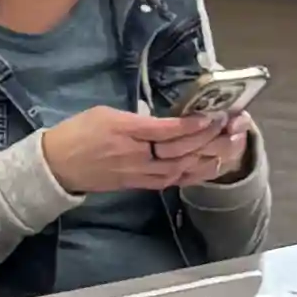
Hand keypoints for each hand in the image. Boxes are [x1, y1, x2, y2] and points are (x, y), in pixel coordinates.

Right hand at [39, 101, 252, 197]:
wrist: (58, 166)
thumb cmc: (78, 133)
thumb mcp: (104, 113)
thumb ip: (137, 118)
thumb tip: (167, 119)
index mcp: (126, 133)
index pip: (168, 131)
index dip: (195, 124)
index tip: (216, 114)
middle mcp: (137, 156)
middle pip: (182, 150)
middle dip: (213, 138)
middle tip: (237, 125)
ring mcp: (141, 174)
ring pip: (184, 168)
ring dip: (212, 156)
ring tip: (235, 143)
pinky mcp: (142, 184)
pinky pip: (175, 180)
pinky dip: (198, 173)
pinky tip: (215, 164)